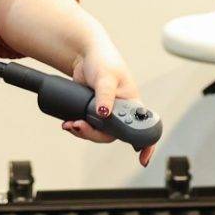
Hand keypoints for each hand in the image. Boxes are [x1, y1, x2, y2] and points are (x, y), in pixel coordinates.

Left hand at [61, 35, 155, 167]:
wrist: (84, 55)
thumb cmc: (104, 60)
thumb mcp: (106, 77)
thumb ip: (105, 95)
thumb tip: (104, 113)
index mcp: (133, 104)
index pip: (144, 129)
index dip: (146, 146)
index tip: (143, 159)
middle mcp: (121, 112)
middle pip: (113, 135)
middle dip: (95, 135)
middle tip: (80, 127)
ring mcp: (106, 113)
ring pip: (98, 133)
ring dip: (84, 132)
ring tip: (70, 124)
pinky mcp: (92, 112)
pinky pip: (88, 126)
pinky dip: (78, 127)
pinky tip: (68, 123)